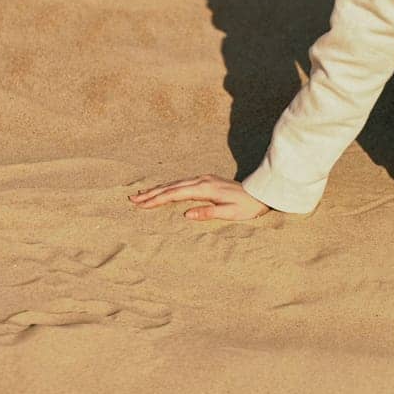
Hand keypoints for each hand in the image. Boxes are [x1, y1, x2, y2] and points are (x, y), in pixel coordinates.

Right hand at [127, 175, 272, 220]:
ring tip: (142, 195)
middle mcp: (202, 180)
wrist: (261, 194)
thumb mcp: (229, 213)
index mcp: (204, 189)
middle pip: (171, 187)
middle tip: (132, 199)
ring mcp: (204, 179)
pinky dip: (169, 187)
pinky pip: (182, 183)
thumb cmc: (247, 206)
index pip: (175, 194)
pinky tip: (163, 190)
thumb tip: (186, 214)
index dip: (157, 199)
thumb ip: (208, 213)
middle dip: (151, 194)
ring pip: (175, 183)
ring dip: (158, 189)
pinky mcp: (207, 180)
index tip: (141, 204)